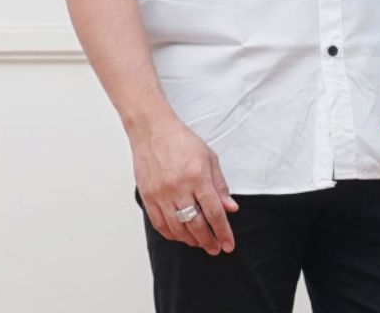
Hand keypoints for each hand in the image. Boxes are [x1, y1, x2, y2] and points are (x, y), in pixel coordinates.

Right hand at [130, 113, 239, 254]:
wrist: (152, 130)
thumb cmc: (181, 140)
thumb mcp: (208, 157)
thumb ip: (220, 185)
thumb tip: (231, 208)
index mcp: (197, 176)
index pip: (214, 212)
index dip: (223, 231)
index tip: (228, 244)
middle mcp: (179, 188)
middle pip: (196, 225)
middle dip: (209, 241)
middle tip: (216, 249)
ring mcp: (161, 194)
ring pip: (178, 229)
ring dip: (191, 240)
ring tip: (200, 243)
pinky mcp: (148, 197)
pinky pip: (160, 225)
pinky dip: (172, 234)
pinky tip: (180, 236)